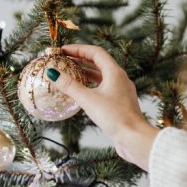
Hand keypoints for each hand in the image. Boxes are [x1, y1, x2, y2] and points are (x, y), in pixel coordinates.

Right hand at [48, 44, 158, 169]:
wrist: (134, 138)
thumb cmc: (114, 117)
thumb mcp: (88, 100)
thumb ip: (70, 86)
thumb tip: (53, 73)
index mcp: (115, 72)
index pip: (95, 52)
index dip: (78, 49)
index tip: (63, 51)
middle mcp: (120, 78)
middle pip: (98, 63)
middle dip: (80, 60)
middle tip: (64, 61)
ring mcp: (121, 91)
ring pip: (101, 76)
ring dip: (85, 73)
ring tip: (69, 74)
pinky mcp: (119, 103)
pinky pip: (103, 88)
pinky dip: (91, 86)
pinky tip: (81, 93)